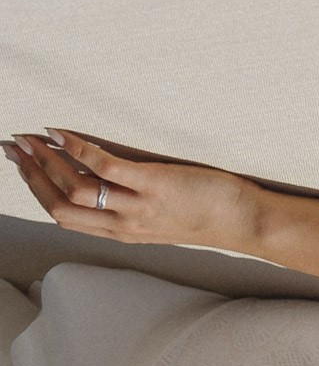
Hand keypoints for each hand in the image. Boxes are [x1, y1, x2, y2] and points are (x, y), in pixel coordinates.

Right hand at [4, 129, 260, 249]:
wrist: (247, 223)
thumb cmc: (210, 215)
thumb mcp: (161, 219)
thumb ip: (131, 206)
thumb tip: (104, 179)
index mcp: (122, 232)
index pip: (64, 216)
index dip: (37, 190)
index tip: (21, 165)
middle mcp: (124, 224)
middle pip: (59, 206)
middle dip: (31, 176)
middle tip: (14, 148)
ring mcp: (138, 207)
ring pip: (74, 189)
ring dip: (46, 162)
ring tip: (31, 139)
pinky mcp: (155, 186)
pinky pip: (105, 167)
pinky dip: (78, 149)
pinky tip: (62, 133)